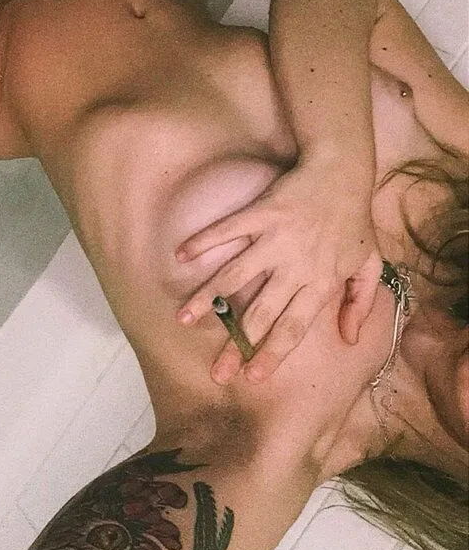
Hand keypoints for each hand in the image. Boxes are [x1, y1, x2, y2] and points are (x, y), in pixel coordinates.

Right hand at [175, 154, 381, 383]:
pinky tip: (180, 255)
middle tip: (216, 372)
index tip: (252, 377)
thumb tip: (351, 340)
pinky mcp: (262, 212)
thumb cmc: (355, 220)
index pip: (294, 328)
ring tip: (183, 319)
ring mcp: (276, 238)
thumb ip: (360, 303)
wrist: (343, 171)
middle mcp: (296, 265)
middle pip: (261, 313)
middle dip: (237, 345)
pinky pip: (228, 230)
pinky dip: (204, 241)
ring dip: (208, 299)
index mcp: (321, 282)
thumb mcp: (368, 264)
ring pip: (236, 276)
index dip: (272, 353)